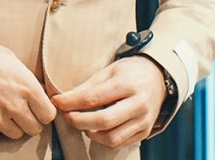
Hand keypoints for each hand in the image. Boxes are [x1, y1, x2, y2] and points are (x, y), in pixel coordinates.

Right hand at [0, 38, 56, 138]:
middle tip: (22, 111)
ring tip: (5, 111)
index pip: (48, 114)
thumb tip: (40, 90)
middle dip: (30, 120)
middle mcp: (15, 105)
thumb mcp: (11, 60)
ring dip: (13, 125)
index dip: (43, 111)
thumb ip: (28, 79)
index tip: (38, 108)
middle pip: (35, 128)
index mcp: (27, 87)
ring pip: (16, 134)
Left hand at [51, 56, 166, 148]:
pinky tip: (95, 129)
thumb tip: (61, 99)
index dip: (71, 102)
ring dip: (90, 133)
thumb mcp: (108, 71)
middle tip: (66, 116)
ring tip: (81, 123)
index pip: (93, 98)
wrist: (158, 78)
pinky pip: (119, 143)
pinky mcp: (145, 131)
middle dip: (78, 121)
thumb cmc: (128, 73)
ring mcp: (144, 120)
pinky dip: (103, 139)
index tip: (57, 103)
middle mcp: (138, 104)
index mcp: (127, 84)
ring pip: (111, 137)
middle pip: (103, 121)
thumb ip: (86, 87)